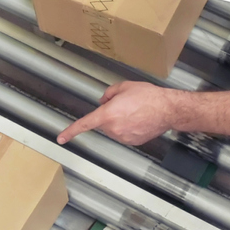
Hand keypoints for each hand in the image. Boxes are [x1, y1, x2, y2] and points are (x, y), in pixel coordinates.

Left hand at [58, 81, 174, 146]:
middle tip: (126, 105)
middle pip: (103, 123)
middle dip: (110, 115)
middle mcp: (114, 128)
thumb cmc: (148, 96)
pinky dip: (129, 128)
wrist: (167, 109)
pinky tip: (140, 120)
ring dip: (120, 121)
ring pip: (114, 129)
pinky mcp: (133, 142)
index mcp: (108, 114)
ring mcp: (123, 137)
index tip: (61, 138)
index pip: (85, 124)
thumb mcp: (125, 87)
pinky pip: (124, 135)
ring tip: (136, 112)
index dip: (71, 131)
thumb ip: (109, 94)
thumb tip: (103, 101)